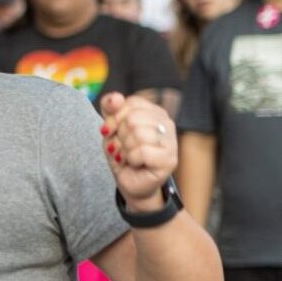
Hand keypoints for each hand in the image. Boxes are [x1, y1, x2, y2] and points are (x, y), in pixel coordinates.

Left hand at [99, 92, 176, 209]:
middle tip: (123, 147)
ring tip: (129, 156)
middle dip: (120, 136)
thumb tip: (115, 97)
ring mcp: (171, 141)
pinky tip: (136, 164)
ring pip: (138, 134)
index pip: (129, 103)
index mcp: (153, 112)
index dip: (114, 118)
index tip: (112, 131)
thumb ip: (110, 109)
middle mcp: (166, 123)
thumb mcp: (111, 129)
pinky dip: (132, 159)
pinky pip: (142, 152)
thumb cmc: (123, 154)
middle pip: (133, 118)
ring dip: (125, 148)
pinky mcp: (170, 159)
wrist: (130, 183)